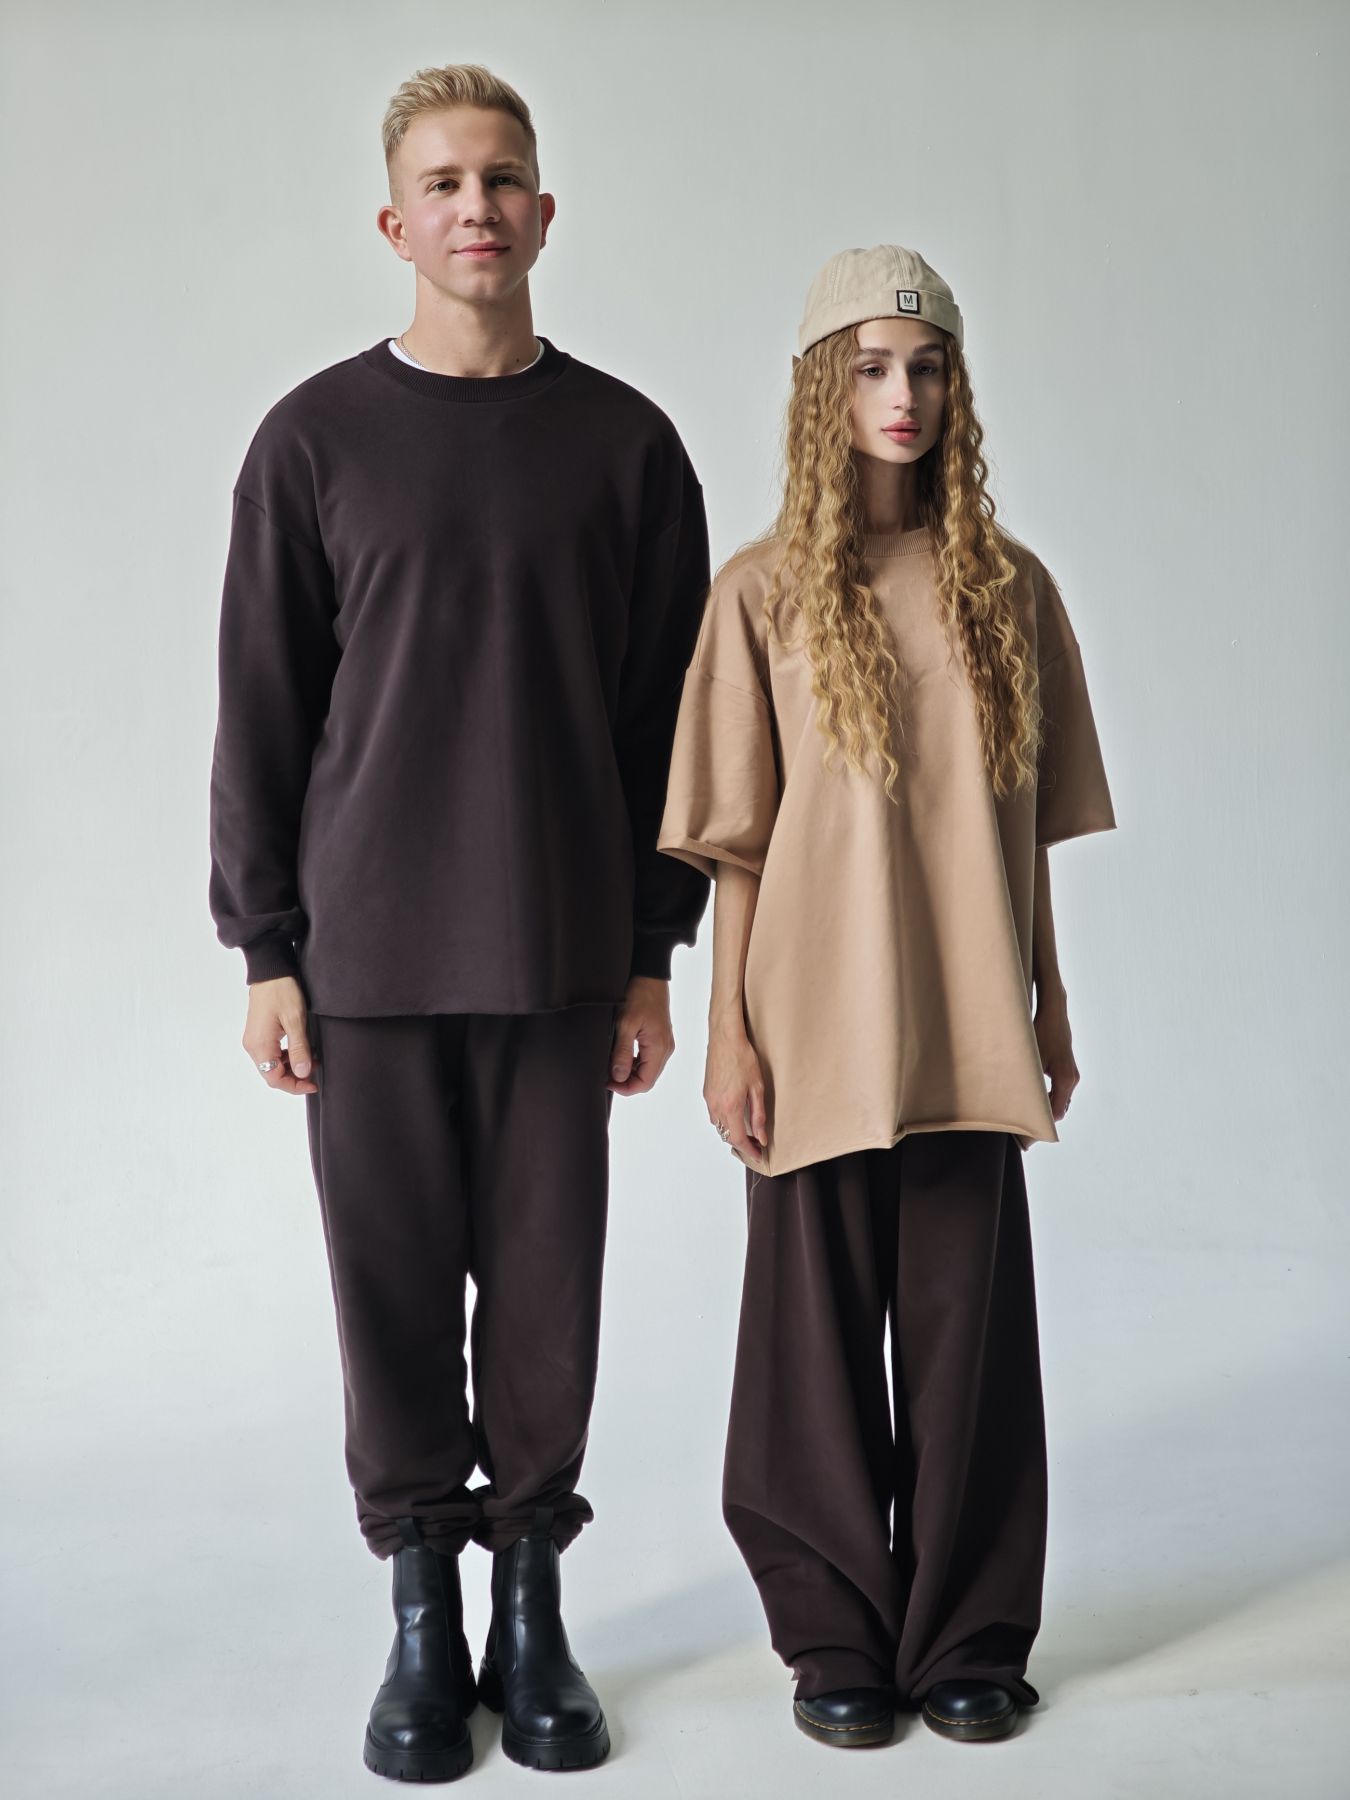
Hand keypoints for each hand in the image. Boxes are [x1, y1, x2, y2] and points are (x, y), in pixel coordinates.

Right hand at [242, 976, 317, 1095]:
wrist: (270, 971)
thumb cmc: (281, 991)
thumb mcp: (295, 1021)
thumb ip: (299, 1049)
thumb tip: (303, 1073)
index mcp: (260, 1045)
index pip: (275, 1079)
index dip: (295, 1086)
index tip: (313, 1084)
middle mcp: (253, 1046)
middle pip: (272, 1074)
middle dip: (294, 1077)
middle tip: (315, 1072)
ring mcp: (254, 1039)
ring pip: (272, 1065)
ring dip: (291, 1066)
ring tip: (312, 1059)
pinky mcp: (258, 1033)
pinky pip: (271, 1053)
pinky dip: (286, 1056)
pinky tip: (301, 1050)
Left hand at [608, 976, 674, 1095]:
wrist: (650, 977)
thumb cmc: (639, 995)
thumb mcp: (625, 1024)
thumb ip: (622, 1053)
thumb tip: (618, 1077)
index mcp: (659, 1048)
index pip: (645, 1083)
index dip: (626, 1088)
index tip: (608, 1082)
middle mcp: (665, 1049)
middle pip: (647, 1078)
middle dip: (626, 1081)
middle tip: (606, 1074)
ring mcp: (664, 1044)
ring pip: (648, 1070)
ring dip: (630, 1072)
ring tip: (611, 1064)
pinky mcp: (660, 1039)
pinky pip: (648, 1059)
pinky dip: (635, 1062)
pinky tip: (621, 1055)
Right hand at [704, 1020, 768, 1170]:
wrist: (725, 1038)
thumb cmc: (743, 1057)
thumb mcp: (757, 1088)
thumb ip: (758, 1115)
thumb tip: (761, 1136)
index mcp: (730, 1106)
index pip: (738, 1139)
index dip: (749, 1150)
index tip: (758, 1154)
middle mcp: (716, 1106)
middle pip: (727, 1136)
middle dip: (741, 1143)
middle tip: (756, 1144)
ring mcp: (709, 1099)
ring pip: (719, 1126)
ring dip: (731, 1132)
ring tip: (747, 1132)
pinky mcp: (706, 1092)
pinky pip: (714, 1115)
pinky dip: (724, 1121)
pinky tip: (735, 1115)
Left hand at [1034, 992, 1078, 1122]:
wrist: (1054, 1014)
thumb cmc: (1040, 1033)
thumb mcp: (1031, 1058)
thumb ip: (1028, 1081)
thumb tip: (1017, 1100)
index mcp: (1065, 1079)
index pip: (1057, 1112)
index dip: (1044, 1123)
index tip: (1028, 1130)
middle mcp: (1072, 1079)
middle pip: (1059, 1108)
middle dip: (1043, 1117)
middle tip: (1024, 1125)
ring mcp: (1072, 1074)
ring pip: (1060, 1099)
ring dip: (1046, 1106)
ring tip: (1026, 1112)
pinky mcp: (1068, 1069)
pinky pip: (1060, 1090)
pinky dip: (1049, 1097)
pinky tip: (1034, 1097)